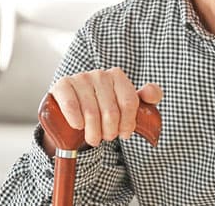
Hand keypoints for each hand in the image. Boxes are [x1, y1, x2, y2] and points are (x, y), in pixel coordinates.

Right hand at [45, 68, 162, 150]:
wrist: (74, 111)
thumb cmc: (104, 108)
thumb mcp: (128, 103)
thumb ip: (148, 96)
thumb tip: (152, 93)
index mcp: (118, 76)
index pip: (129, 102)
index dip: (128, 123)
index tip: (124, 135)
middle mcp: (100, 74)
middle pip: (111, 110)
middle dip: (110, 131)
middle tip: (106, 138)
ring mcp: (80, 78)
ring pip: (91, 112)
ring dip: (93, 132)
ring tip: (94, 139)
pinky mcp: (62, 85)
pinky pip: (71, 104)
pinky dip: (75, 119)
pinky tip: (78, 127)